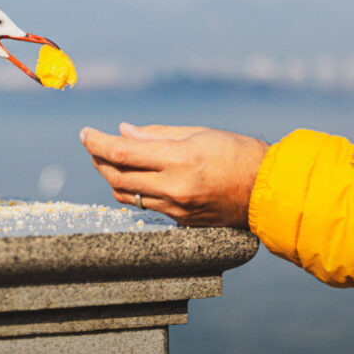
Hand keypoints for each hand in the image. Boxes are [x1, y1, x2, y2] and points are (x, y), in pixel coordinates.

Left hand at [79, 122, 268, 227]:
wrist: (268, 191)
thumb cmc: (238, 154)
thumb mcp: (198, 133)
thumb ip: (156, 135)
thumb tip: (123, 131)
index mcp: (179, 160)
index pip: (122, 153)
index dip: (97, 143)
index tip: (85, 133)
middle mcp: (174, 188)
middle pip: (117, 178)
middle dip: (98, 160)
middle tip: (93, 145)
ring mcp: (176, 209)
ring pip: (126, 196)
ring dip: (112, 177)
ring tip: (110, 160)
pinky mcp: (181, 222)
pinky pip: (145, 206)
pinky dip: (132, 190)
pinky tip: (134, 177)